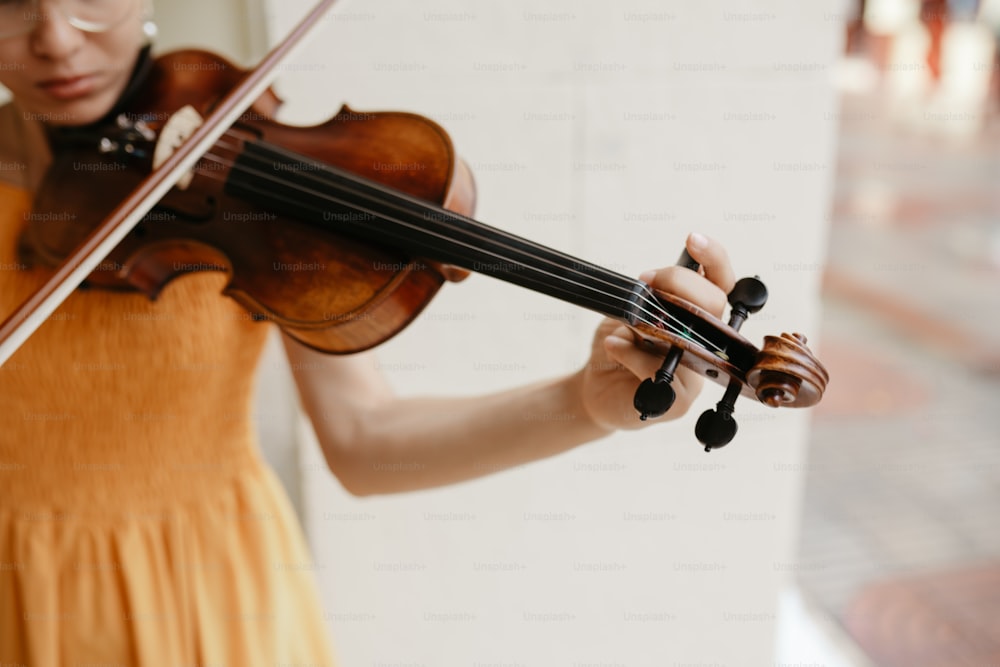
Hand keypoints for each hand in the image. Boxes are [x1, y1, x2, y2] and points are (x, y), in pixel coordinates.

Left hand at [576, 233, 735, 430]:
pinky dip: (630, 353)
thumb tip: (655, 287)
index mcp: (699, 317)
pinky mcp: (679, 401)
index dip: (714, 258)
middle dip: (678, 283)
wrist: (594, 388)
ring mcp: (697, 373)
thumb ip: (650, 297)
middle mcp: (706, 343)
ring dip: (651, 324)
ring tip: (626, 323)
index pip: (721, 282)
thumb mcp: (630, 311)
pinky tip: (614, 347)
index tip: (693, 239)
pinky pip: (659, 369)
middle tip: (648, 283)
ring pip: (690, 337)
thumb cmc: (617, 345)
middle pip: (714, 302)